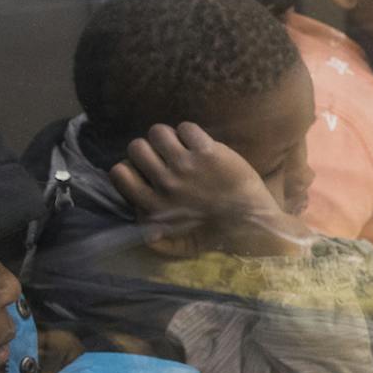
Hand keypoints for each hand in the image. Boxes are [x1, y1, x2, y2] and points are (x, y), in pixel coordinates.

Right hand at [111, 122, 306, 257]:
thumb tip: (135, 217)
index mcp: (153, 206)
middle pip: (136, 147)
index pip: (120, 172)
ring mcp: (186, 166)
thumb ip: (153, 237)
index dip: (132, 166)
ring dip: (168, 137)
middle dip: (149, 148)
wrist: (252, 226)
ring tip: (182, 147)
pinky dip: (191, 133)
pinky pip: (186, 128)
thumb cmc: (215, 236)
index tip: (147, 170)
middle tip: (166, 156)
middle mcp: (165, 184)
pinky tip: (200, 145)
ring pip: (158, 132)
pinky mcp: (208, 153)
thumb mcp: (177, 245)